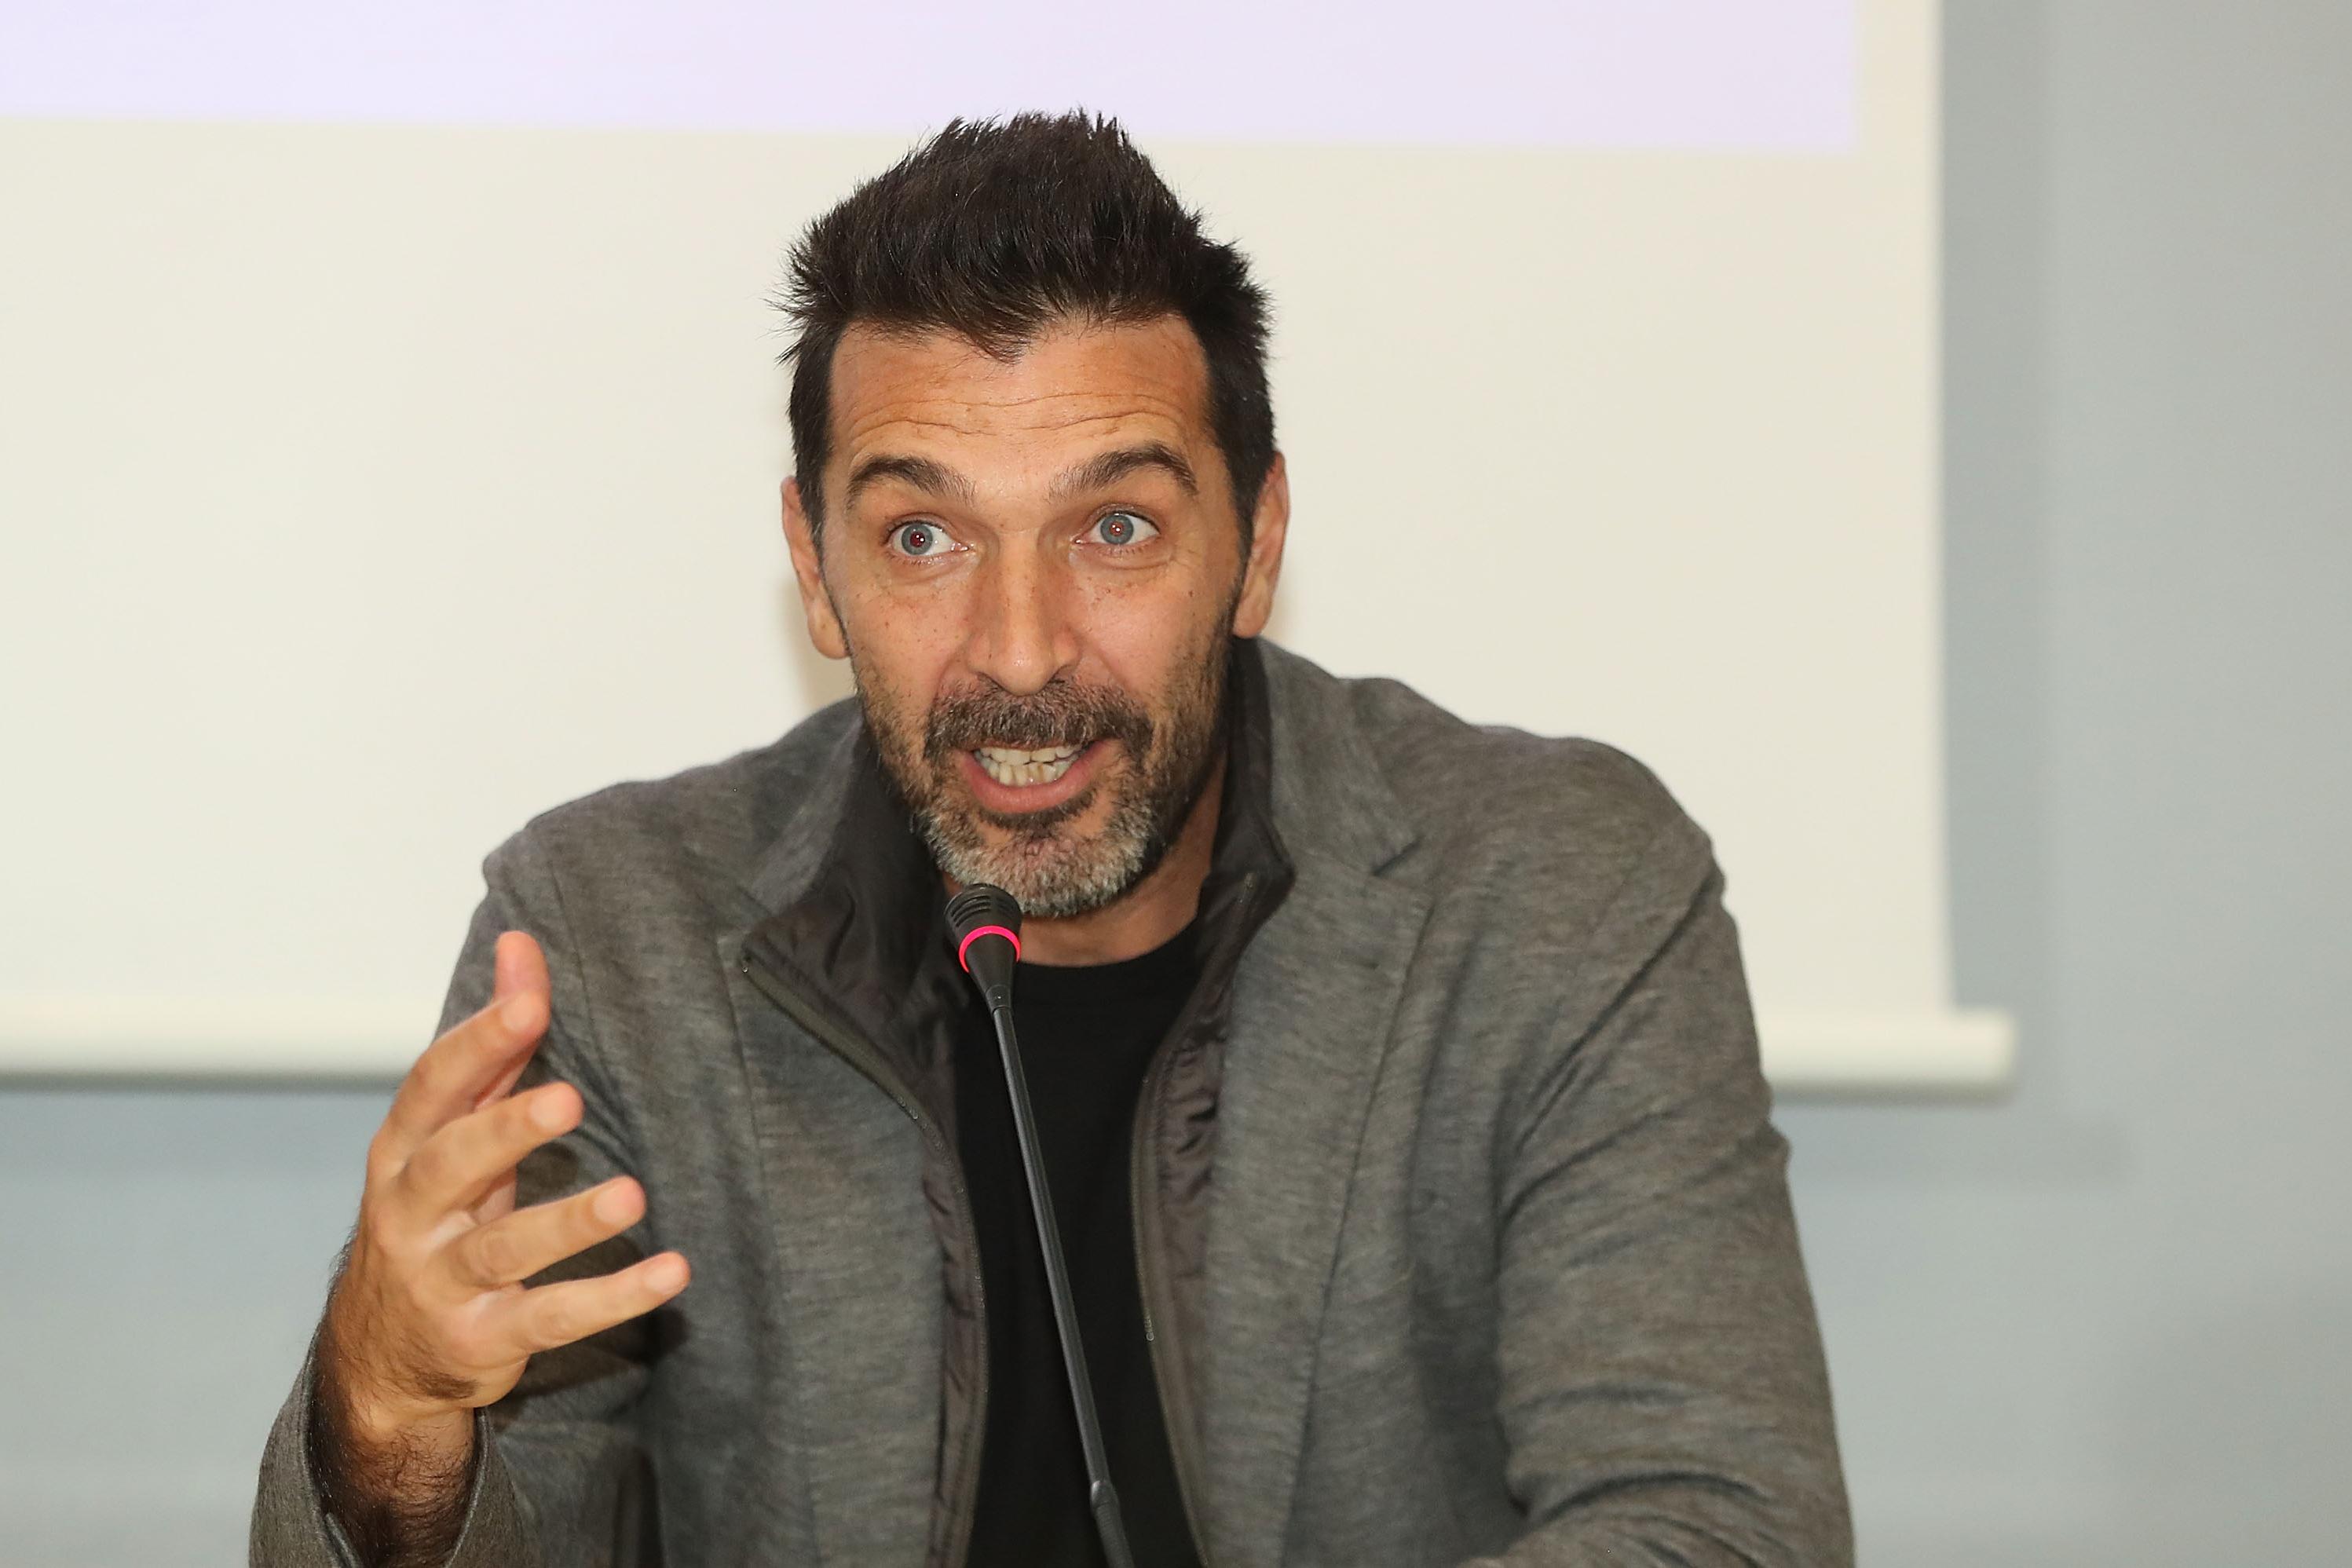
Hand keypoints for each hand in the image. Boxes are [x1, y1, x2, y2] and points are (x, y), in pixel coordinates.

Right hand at [320, 931, 688, 1457]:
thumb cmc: (432, 1219)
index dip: (479, 1043)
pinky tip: (671, 1273)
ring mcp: (442, 1283)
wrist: (380, 1360)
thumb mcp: (452, 1133)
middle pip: (452, 1165)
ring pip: (503, 1249)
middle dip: (506, 1130)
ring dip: (569, 1222)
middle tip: (569, 1099)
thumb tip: (521, 944)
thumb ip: (494, 1044)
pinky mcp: (482, 1340)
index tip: (530, 1001)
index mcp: (403, 1153)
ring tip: (631, 1196)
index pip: (434, 1087)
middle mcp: (411, 1215)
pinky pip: (550, 1318)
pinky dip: (612, 1299)